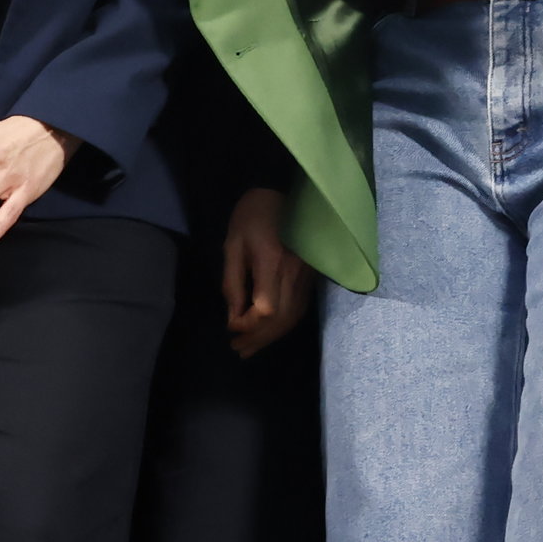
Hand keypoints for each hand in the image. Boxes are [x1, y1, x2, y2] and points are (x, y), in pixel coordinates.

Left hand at [220, 185, 308, 357]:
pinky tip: (270, 332)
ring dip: (272, 337)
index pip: (265, 308)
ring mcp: (306, 275)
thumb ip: (232, 283)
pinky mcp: (311, 276)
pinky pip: (300, 308)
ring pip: (293, 317)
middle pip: (280, 318)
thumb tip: (234, 317)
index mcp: (272, 261)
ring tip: (251, 348)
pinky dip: (284, 325)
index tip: (231, 327)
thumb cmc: (252, 216)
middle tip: (238, 349)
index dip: (248, 324)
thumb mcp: (233, 245)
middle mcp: (294, 272)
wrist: (284, 192)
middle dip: (258, 338)